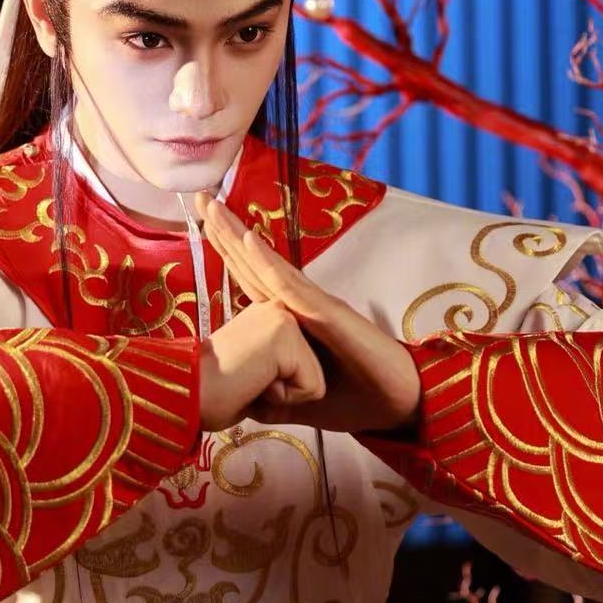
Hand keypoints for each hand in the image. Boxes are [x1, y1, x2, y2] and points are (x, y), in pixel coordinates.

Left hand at [195, 191, 421, 433]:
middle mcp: (302, 305)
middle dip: (226, 231)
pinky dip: (270, 264)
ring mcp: (317, 306)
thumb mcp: (302, 402)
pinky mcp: (332, 316)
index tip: (200, 223)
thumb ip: (273, 398)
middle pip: (256, 263)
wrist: (403, 405)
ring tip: (215, 208)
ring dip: (241, 236)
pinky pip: (294, 287)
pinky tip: (250, 242)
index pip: (252, 279)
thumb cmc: (357, 398)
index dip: (227, 251)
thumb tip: (243, 404)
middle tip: (199, 197)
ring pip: (270, 266)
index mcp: (293, 320)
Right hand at [197, 300, 324, 431]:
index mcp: (270, 314)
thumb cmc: (212, 394)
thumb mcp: (253, 373)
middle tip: (244, 383)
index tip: (245, 381)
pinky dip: (283, 399)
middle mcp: (279, 307)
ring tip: (249, 383)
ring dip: (283, 396)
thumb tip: (289, 379)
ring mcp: (283, 317)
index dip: (279, 387)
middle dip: (284, 391)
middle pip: (314, 371)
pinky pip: (312, 388)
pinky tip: (253, 384)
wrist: (184, 396)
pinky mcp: (286, 335)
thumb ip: (276, 368)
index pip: (303, 364)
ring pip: (315, 380)